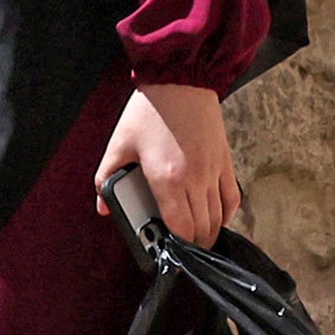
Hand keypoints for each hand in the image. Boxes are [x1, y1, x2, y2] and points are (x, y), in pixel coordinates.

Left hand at [98, 79, 237, 245]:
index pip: (179, 228)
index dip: (177, 248)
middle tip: (182, 253)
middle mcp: (194, 179)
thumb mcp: (119, 144)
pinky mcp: (226, 161)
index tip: (170, 256)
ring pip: (218, 218)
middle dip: (193, 248)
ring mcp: (213, 171)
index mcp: (166, 178)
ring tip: (197, 242)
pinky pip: (232, 198)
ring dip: (209, 235)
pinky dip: (226, 214)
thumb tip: (103, 207)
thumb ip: (106, 178)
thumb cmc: (148, 111)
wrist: (180, 79)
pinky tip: (216, 219)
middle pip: (201, 229)